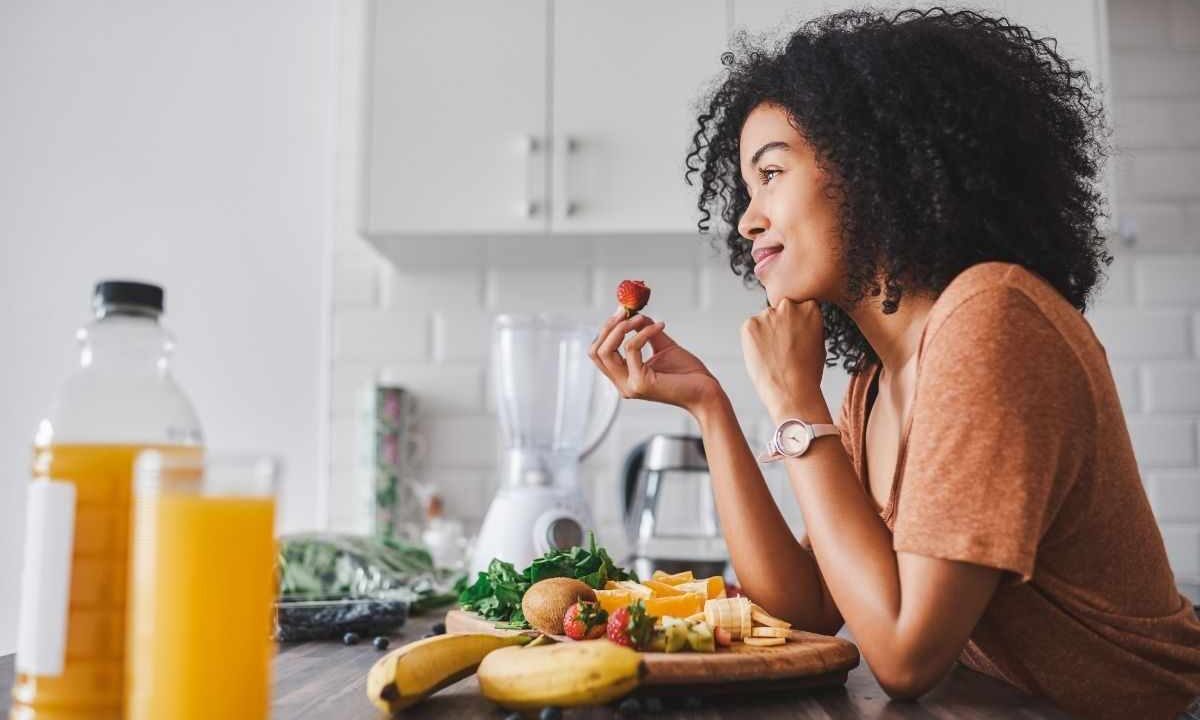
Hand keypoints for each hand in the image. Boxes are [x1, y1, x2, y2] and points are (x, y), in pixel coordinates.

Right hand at [588, 309, 722, 413]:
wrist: (706, 392)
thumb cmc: (688, 374)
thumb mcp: (662, 347)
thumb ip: (646, 332)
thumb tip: (635, 314)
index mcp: (624, 377)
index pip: (599, 353)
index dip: (606, 330)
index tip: (621, 312)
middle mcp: (623, 384)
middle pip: (596, 352)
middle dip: (608, 327)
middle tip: (624, 311)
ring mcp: (630, 385)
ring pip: (606, 351)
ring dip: (622, 328)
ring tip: (640, 318)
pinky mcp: (641, 383)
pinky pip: (632, 349)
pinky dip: (643, 332)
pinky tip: (660, 326)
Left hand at [740, 298, 828, 422]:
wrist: (792, 391)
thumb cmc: (808, 372)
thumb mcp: (818, 342)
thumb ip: (807, 326)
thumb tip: (797, 323)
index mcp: (810, 308)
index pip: (799, 308)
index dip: (796, 324)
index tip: (795, 337)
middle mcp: (788, 306)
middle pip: (780, 311)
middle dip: (780, 325)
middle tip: (783, 348)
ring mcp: (768, 314)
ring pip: (764, 321)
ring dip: (766, 333)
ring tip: (773, 356)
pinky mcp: (749, 324)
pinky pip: (750, 329)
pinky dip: (753, 341)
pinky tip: (763, 356)